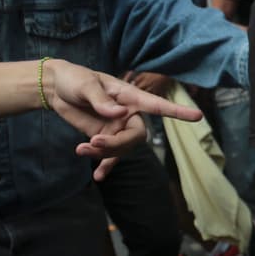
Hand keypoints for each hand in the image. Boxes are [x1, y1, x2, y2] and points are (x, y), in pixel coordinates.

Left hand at [44, 60, 201, 180]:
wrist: (56, 88)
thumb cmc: (75, 79)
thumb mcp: (86, 85)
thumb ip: (101, 100)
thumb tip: (119, 115)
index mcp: (129, 97)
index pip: (157, 105)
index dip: (178, 112)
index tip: (198, 116)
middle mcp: (127, 114)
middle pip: (136, 136)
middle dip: (118, 145)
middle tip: (95, 142)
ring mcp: (116, 127)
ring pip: (121, 148)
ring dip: (103, 153)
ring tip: (81, 148)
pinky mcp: (103, 135)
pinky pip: (110, 155)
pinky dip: (105, 166)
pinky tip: (98, 176)